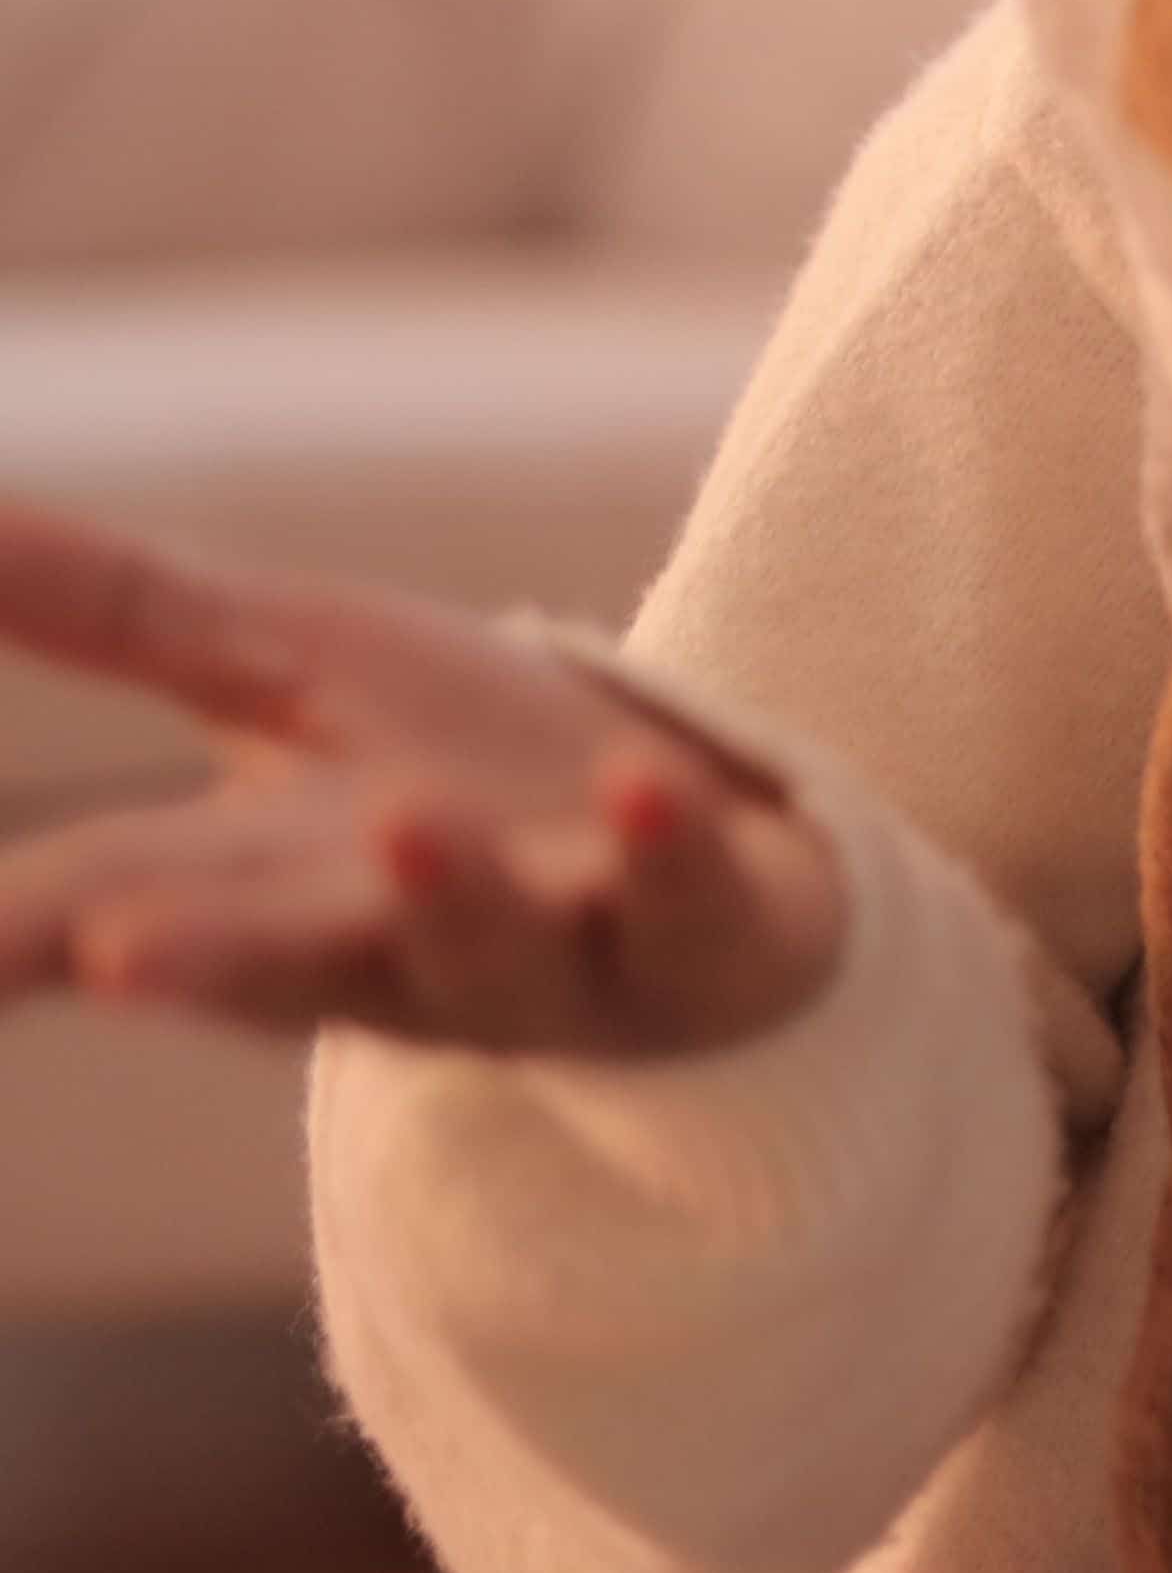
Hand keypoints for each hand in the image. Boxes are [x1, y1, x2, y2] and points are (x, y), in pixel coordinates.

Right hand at [0, 495, 843, 1057]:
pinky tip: (643, 777)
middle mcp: (385, 951)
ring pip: (486, 945)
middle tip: (112, 948)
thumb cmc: (456, 766)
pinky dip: (664, 848)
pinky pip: (686, 904)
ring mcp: (551, 954)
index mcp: (251, 899)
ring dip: (448, 888)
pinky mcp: (700, 936)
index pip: (99, 911)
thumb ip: (118, 612)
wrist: (702, 864)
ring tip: (408, 816)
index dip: (12, 936)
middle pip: (279, 960)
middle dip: (200, 958)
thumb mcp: (284, 668)